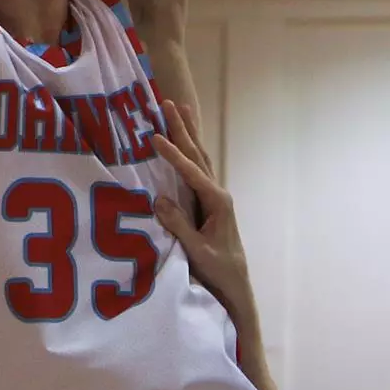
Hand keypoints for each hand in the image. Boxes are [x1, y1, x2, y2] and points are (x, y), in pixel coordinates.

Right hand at [149, 101, 253, 325]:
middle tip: (169, 103)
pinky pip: (195, 172)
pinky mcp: (208, 204)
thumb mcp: (197, 251)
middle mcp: (218, 194)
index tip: (153, 136)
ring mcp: (215, 198)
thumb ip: (179, 226)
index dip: (171, 153)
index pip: (190, 172)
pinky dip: (188, 153)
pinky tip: (184, 144)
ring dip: (188, 135)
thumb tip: (159, 199)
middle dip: (183, 129)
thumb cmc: (218, 271)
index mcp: (217, 202)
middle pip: (197, 155)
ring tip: (181, 109)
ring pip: (198, 159)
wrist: (235, 285)